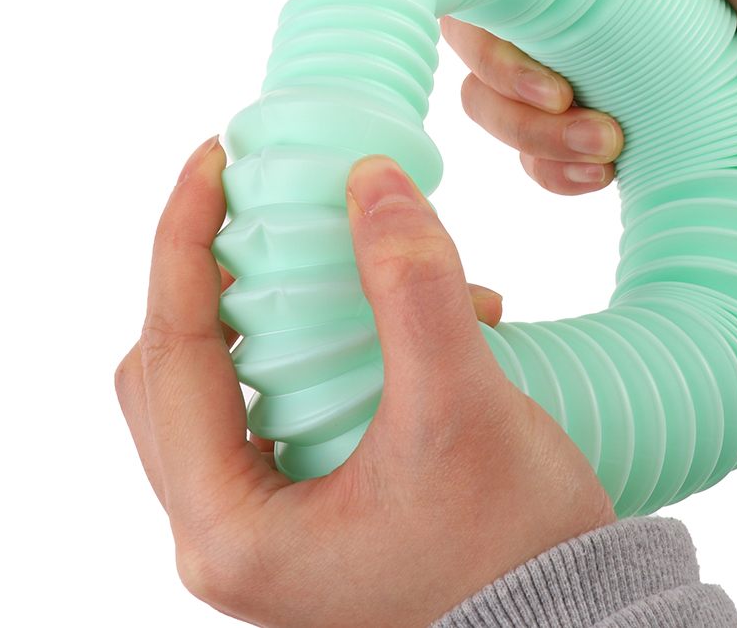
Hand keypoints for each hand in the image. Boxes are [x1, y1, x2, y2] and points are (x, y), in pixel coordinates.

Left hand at [116, 138, 614, 627]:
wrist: (566, 626)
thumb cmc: (511, 550)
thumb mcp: (460, 408)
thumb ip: (414, 287)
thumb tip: (370, 179)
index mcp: (229, 524)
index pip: (170, 350)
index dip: (182, 238)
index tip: (211, 155)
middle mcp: (226, 529)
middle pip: (179, 366)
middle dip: (218, 273)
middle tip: (264, 205)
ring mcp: (264, 520)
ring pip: (226, 381)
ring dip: (276, 307)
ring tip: (365, 263)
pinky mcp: (305, 505)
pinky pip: (277, 400)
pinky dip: (319, 344)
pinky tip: (414, 320)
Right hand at [442, 0, 736, 194]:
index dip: (479, 22)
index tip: (526, 57)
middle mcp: (558, 13)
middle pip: (479, 56)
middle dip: (509, 95)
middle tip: (569, 104)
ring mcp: (575, 71)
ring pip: (498, 111)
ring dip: (533, 139)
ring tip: (606, 149)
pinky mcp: (595, 122)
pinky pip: (539, 158)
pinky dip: (553, 172)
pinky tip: (599, 176)